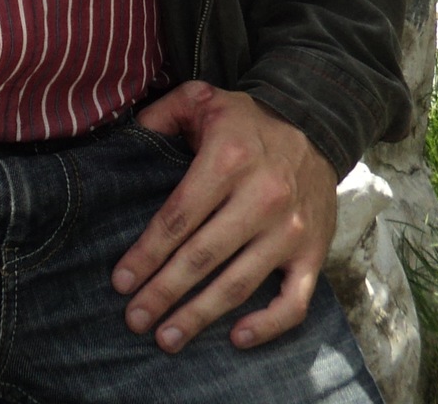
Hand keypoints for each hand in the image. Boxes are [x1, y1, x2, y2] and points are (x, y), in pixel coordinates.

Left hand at [111, 81, 336, 352]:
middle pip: (202, 256)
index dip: (147, 253)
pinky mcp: (314, 252)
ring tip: (167, 338)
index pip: (178, 216)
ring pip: (239, 283)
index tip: (121, 281)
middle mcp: (261, 196)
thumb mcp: (202, 99)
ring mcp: (290, 229)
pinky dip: (267, 325)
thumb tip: (127, 140)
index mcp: (228, 158)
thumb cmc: (247, 122)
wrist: (316, 126)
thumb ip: (161, 114)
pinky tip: (237, 339)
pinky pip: (293, 301)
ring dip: (200, 316)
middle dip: (164, 292)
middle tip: (135, 319)